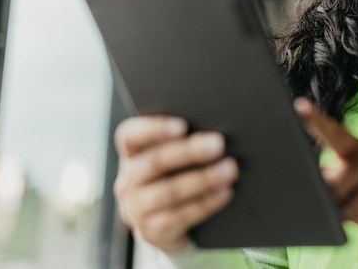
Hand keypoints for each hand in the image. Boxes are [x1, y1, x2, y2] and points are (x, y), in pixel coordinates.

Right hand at [112, 115, 238, 252]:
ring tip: (230, 169)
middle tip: (219, 144)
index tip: (183, 125)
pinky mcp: (151, 232)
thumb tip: (213, 134)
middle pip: (155, 161)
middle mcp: (128, 181)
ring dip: (203, 179)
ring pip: (169, 191)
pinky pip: (180, 216)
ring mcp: (136, 209)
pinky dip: (206, 203)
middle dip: (189, 151)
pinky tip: (225, 192)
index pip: (130, 135)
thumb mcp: (174, 161)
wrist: (171, 227)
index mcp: (131, 155)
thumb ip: (184, 144)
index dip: (154, 128)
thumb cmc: (178, 179)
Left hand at [294, 98, 357, 237]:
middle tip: (353, 199)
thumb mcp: (351, 173)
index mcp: (355, 147)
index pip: (333, 132)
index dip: (315, 120)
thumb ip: (329, 176)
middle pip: (336, 190)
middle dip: (339, 204)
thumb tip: (307, 186)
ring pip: (357, 214)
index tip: (299, 106)